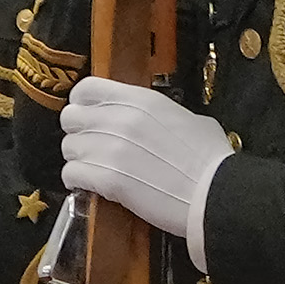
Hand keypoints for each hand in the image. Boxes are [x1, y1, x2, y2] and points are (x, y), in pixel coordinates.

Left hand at [53, 76, 228, 247]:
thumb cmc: (210, 160)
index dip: (82, 103)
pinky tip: (94, 186)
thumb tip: (153, 120)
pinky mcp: (107, 180)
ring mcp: (111, 149)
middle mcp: (120, 119)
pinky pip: (71, 174)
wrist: (216, 194)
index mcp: (140, 100)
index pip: (86, 89)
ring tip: (95, 170)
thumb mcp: (189, 119)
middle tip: (92, 147)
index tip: (89, 117)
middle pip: (70, 117)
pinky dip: (79, 181)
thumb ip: (159, 114)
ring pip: (68, 148)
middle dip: (78, 133)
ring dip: (79, 159)